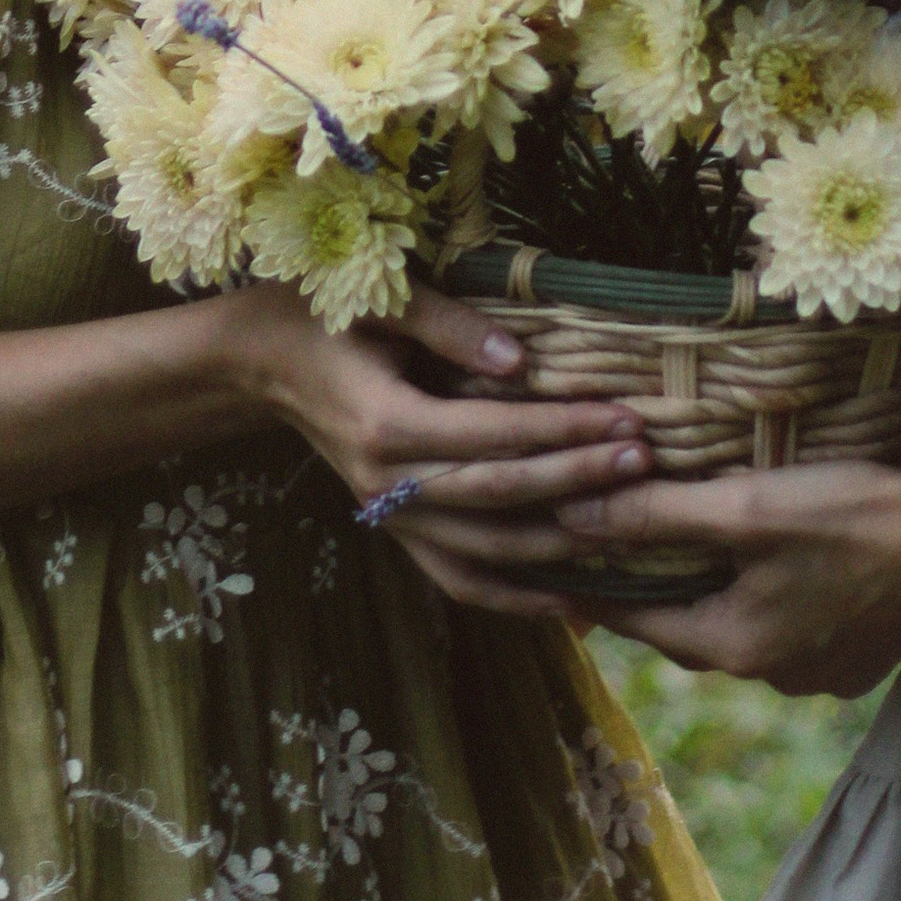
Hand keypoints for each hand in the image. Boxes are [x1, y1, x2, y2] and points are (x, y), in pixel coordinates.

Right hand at [225, 280, 652, 617]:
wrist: (256, 361)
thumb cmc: (319, 313)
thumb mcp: (380, 299)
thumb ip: (450, 326)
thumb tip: (521, 358)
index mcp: (384, 423)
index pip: (492, 435)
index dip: (561, 430)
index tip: (624, 418)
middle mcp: (385, 483)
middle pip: (499, 496)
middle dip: (578, 482)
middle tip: (644, 462)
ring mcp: (387, 515)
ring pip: (484, 552)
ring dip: (559, 545)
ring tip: (629, 527)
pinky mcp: (392, 529)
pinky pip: (457, 577)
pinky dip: (514, 597)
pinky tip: (573, 601)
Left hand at [555, 456, 900, 697]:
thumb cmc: (852, 518)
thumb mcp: (746, 507)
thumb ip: (660, 516)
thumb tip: (574, 518)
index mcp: (736, 647)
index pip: (642, 620)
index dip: (599, 590)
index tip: (559, 571)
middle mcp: (774, 676)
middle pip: (692, 629)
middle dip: (657, 593)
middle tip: (619, 556)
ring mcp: (823, 674)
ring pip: (743, 632)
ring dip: (717, 597)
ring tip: (694, 554)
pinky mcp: (859, 659)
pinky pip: (792, 632)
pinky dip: (770, 601)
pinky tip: (778, 567)